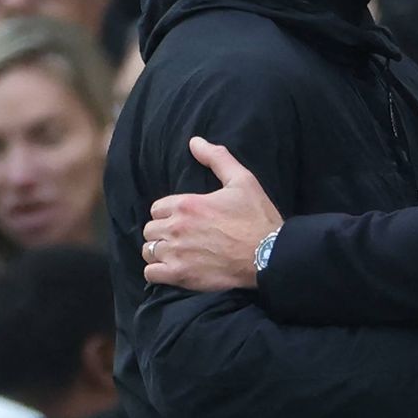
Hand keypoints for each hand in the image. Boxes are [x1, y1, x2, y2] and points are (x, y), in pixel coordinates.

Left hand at [143, 137, 282, 290]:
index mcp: (187, 204)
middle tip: (181, 236)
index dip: (169, 212)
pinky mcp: (180, 275)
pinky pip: (150, 274)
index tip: (184, 218)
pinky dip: (157, 272)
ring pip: (149, 250)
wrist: (268, 254)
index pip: (157, 208)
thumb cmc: (256, 217)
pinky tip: (171, 269)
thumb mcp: (242, 180)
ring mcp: (176, 253)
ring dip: (159, 251)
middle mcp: (176, 228)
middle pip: (150, 229)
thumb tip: (195, 142)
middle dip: (163, 231)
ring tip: (175, 252)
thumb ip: (216, 158)